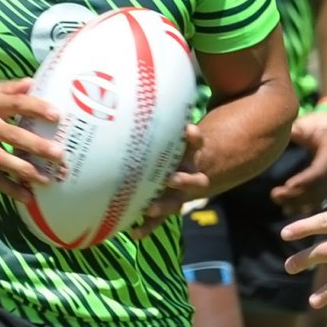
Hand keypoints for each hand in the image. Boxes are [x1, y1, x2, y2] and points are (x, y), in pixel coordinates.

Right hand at [0, 79, 62, 202]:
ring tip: (47, 179)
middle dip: (36, 145)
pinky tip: (27, 196)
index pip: (16, 104)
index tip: (57, 115)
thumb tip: (33, 82)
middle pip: (12, 134)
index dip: (36, 108)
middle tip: (59, 154)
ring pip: (3, 160)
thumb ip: (8, 88)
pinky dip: (9, 188)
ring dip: (25, 171)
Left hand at [132, 124, 208, 240]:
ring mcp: (179, 194)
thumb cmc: (171, 149)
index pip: (196, 143)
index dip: (193, 137)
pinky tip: (135, 233)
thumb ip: (159, 124)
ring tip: (150, 208)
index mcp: (191, 155)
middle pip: (194, 179)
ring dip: (164, 205)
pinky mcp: (166, 208)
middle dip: (183, 180)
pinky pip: (158, 220)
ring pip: (176, 202)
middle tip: (171, 178)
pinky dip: (147, 226)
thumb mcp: (170, 136)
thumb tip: (129, 93)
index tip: (188, 130)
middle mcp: (189, 175)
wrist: (183, 172)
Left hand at [270, 109, 326, 215]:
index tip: (288, 185)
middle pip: (318, 188)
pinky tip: (287, 210)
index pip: (320, 171)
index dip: (305, 180)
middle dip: (296, 194)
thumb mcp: (309, 124)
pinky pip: (318, 200)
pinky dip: (303, 205)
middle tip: (274, 195)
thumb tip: (282, 131)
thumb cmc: (319, 126)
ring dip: (297, 202)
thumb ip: (297, 130)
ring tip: (276, 199)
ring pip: (318, 197)